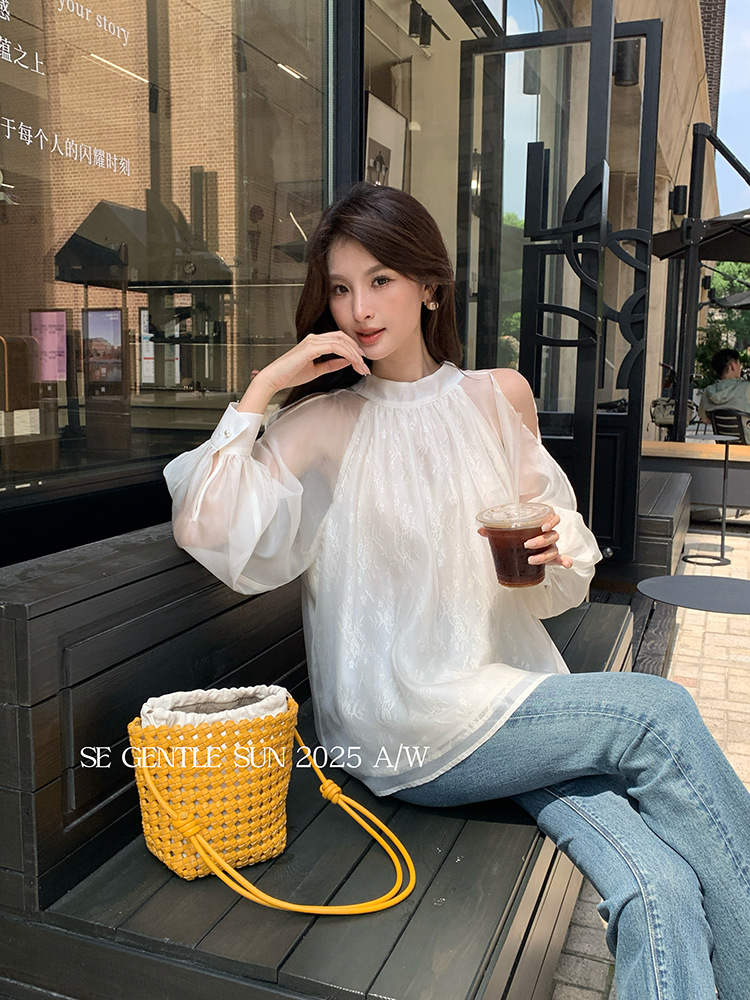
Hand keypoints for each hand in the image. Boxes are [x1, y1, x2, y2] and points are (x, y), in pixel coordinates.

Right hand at [237, 331, 368, 412]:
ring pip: (341, 341)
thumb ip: (331, 364)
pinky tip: (353, 362)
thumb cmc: (290, 375)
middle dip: (357, 351)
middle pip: (343, 338)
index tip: (361, 362)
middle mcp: (314, 338)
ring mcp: (312, 341)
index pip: (339, 339)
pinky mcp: (311, 347)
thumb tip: (346, 361)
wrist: (274, 379)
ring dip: (354, 354)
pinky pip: (335, 347)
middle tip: (365, 366)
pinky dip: (347, 354)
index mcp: (315, 342)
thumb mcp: (317, 370)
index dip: (353, 349)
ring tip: (362, 367)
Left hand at [477, 510, 572, 569]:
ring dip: (544, 555)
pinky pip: (561, 559)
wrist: (526, 540)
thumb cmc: (520, 533)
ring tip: (531, 559)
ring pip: (554, 549)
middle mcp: (549, 535)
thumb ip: (497, 529)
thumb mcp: (511, 530)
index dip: (550, 521)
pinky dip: (565, 561)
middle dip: (540, 541)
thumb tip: (481, 529)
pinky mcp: (552, 558)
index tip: (542, 527)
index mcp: (542, 525)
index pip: (553, 518)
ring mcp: (552, 547)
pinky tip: (566, 564)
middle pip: (552, 536)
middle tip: (527, 545)